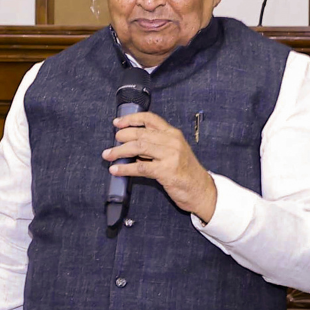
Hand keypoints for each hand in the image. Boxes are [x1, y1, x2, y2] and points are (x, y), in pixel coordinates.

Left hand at [102, 111, 217, 222]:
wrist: (201, 190)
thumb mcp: (173, 151)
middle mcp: (172, 141)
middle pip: (141, 133)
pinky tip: (115, 170)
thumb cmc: (184, 171)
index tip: (117, 123)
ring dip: (119, 151)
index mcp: (173, 134)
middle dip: (122, 136)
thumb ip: (155, 144)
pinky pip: (140, 167)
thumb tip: (129, 144)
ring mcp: (170, 155)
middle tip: (111, 142)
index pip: (150, 119)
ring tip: (107, 155)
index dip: (131, 119)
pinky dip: (125, 168)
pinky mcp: (167, 171)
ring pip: (138, 148)